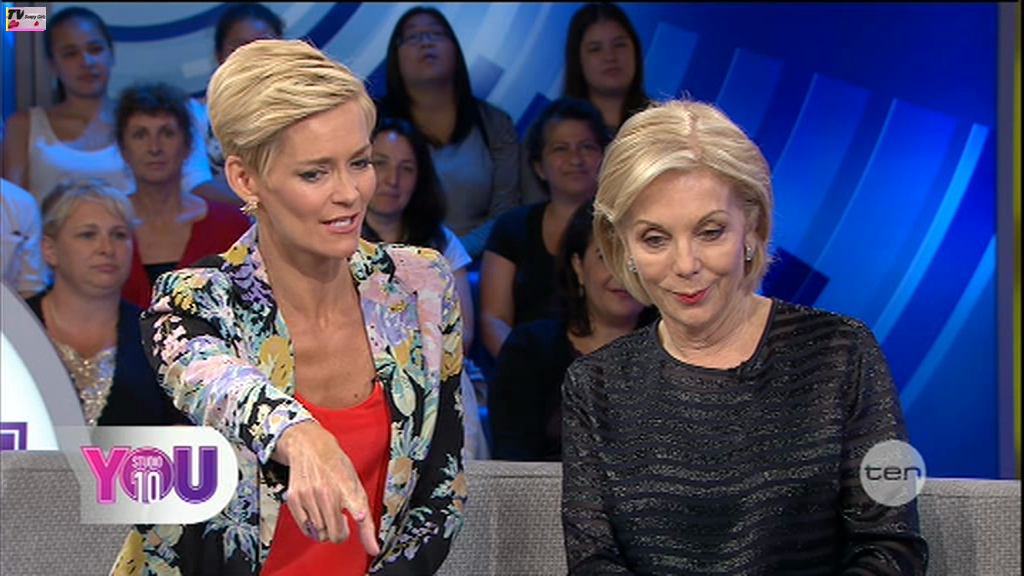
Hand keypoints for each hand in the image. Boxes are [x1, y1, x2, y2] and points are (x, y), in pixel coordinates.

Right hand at [273, 421, 380, 554]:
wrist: (311, 447)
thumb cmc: (336, 467)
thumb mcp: (356, 485)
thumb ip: (365, 516)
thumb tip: (372, 548)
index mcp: (347, 488)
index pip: (355, 503)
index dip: (358, 512)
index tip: (359, 515)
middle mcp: (328, 492)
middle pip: (334, 534)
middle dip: (339, 534)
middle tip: (340, 521)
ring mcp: (309, 495)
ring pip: (319, 533)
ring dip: (324, 529)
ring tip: (327, 511)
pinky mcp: (295, 498)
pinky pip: (305, 527)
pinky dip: (311, 526)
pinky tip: (316, 512)